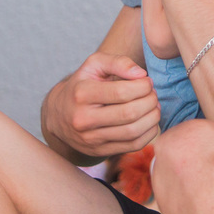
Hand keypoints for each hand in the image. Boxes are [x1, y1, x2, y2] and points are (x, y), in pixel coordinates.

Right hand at [43, 52, 160, 159]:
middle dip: (150, 101)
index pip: (121, 92)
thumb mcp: (94, 65)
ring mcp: (91, 139)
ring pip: (133, 132)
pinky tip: (149, 121)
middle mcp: (83, 119)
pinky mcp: (99, 151)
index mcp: (82, 94)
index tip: (147, 82)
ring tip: (153, 106)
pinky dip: (148, 133)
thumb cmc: (83, 85)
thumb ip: (118, 62)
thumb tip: (141, 74)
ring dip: (152, 118)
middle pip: (129, 113)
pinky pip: (133, 146)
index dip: (143, 86)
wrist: (60, 116)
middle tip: (153, 94)